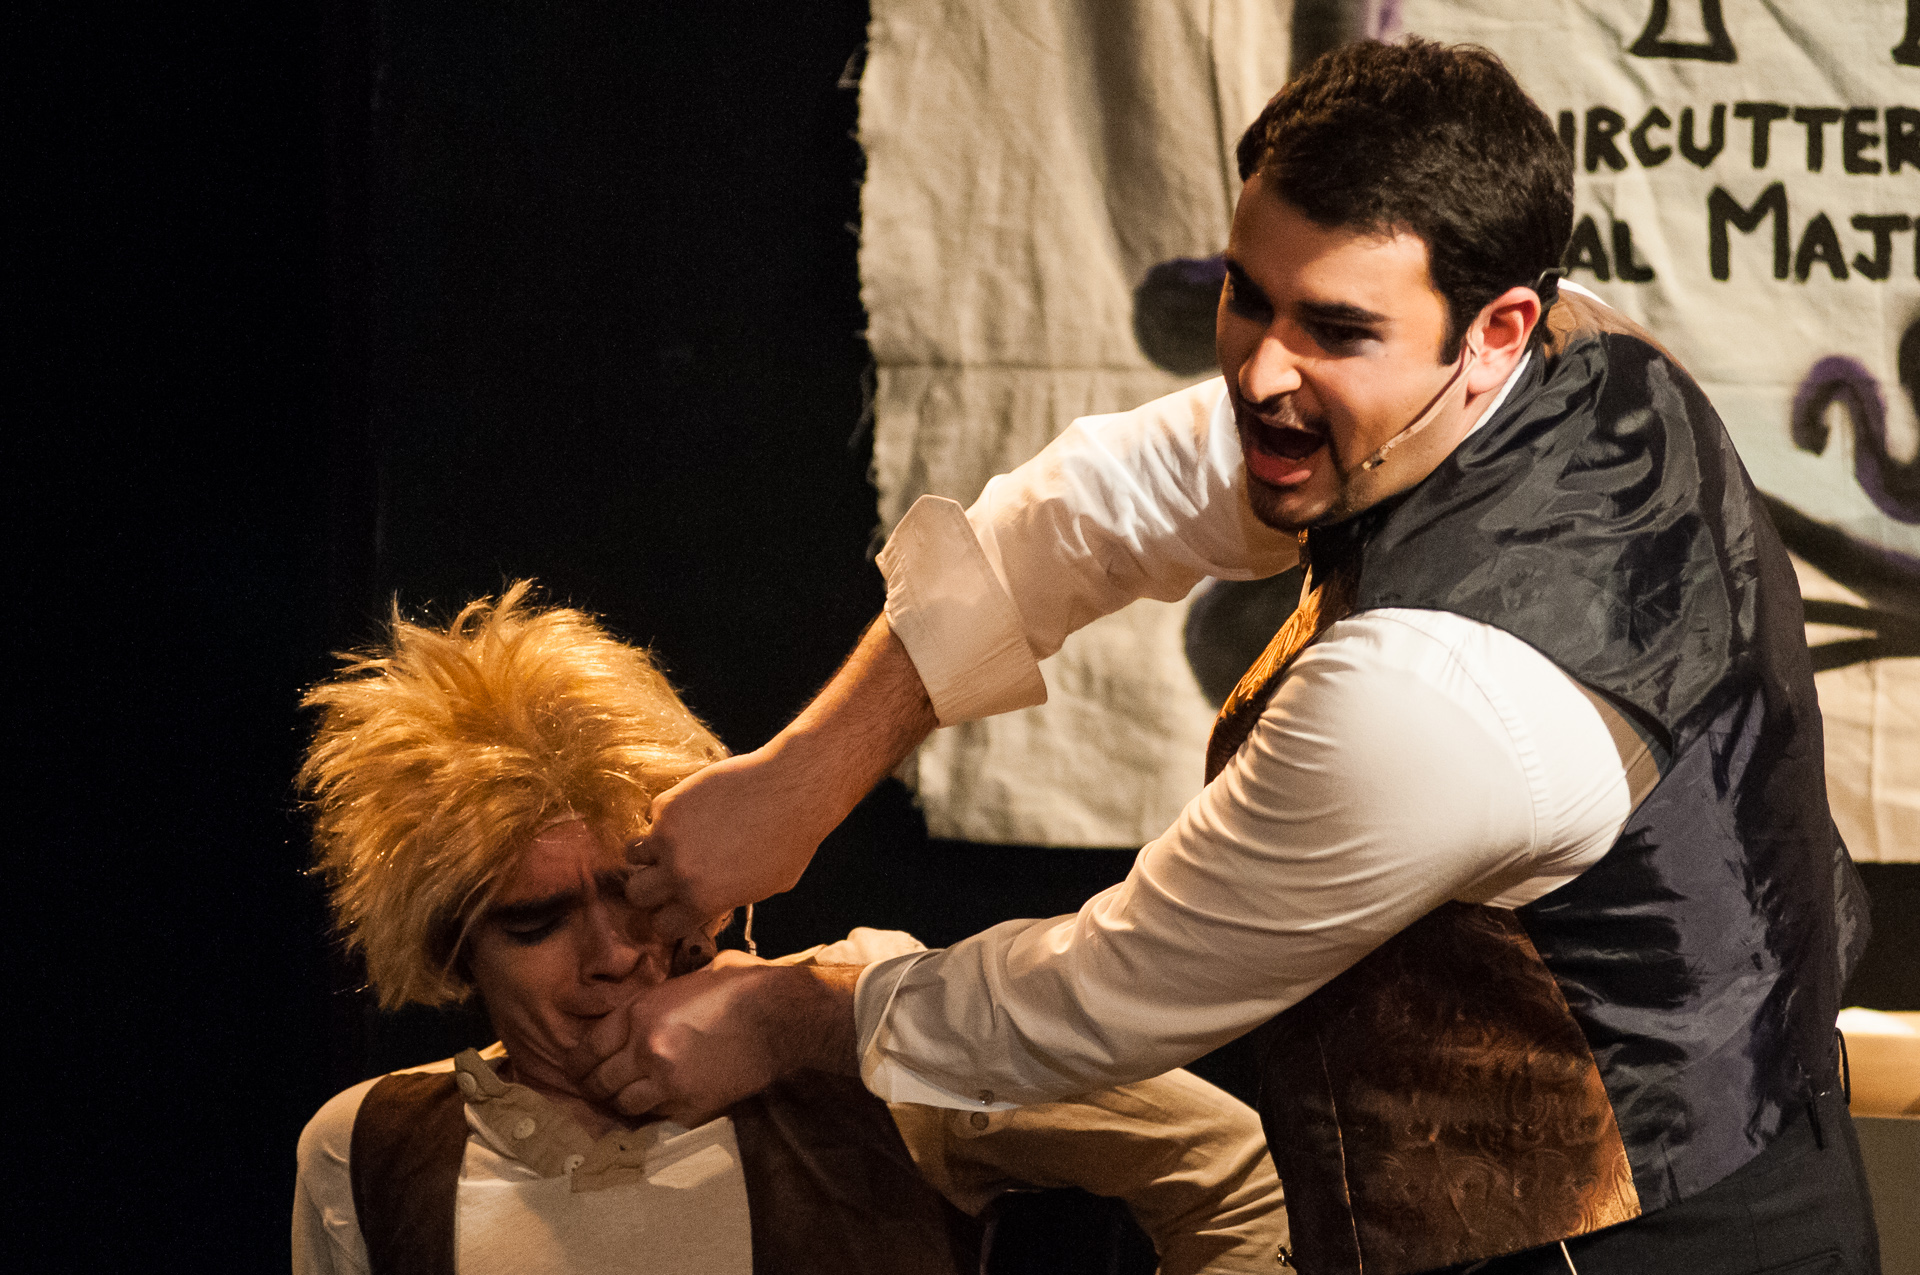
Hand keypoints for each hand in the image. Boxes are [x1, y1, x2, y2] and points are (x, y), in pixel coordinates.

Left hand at [569, 957, 860, 1125]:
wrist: (781, 1017)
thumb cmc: (741, 987)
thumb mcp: (687, 979)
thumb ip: (656, 999)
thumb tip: (640, 1012)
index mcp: (639, 1013)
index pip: (587, 1049)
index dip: (578, 1063)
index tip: (578, 1068)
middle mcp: (644, 1050)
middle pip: (599, 1082)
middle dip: (595, 1087)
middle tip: (597, 1089)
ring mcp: (666, 1082)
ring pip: (624, 1105)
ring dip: (624, 1103)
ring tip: (630, 1098)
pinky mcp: (691, 1107)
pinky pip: (659, 1118)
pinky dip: (658, 1113)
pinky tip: (664, 1103)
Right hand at [625, 748, 832, 942]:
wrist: (790, 790)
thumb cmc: (791, 841)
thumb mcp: (766, 886)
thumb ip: (729, 898)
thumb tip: (711, 902)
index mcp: (702, 901)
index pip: (662, 927)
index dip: (667, 918)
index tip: (672, 907)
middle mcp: (679, 872)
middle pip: (636, 894)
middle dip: (648, 888)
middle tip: (662, 876)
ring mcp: (668, 836)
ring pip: (631, 853)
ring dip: (646, 851)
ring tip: (668, 842)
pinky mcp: (668, 803)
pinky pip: (654, 814)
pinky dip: (668, 814)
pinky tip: (695, 808)